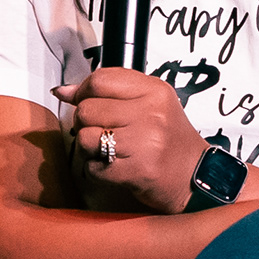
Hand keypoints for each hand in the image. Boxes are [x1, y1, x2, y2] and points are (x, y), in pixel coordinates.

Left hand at [53, 67, 204, 214]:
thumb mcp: (148, 104)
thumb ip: (108, 92)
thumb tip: (64, 91)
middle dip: (86, 124)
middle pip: (87, 109)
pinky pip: (93, 167)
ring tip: (109, 151)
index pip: (100, 80)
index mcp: (154, 91)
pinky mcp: (137, 171)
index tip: (84, 101)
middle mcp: (150, 113)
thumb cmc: (167, 140)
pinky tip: (115, 167)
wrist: (194, 178)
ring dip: (89, 149)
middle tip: (103, 132)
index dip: (83, 92)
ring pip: (85, 138)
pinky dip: (97, 171)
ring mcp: (144, 143)